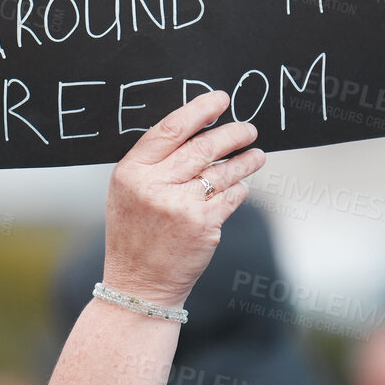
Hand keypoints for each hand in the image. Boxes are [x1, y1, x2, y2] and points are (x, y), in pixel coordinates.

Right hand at [102, 89, 263, 308]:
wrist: (139, 284)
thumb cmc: (135, 235)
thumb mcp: (128, 192)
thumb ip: (153, 162)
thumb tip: (196, 129)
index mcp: (131, 171)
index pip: (170, 129)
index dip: (199, 110)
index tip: (219, 100)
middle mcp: (154, 185)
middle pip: (203, 146)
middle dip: (232, 134)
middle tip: (248, 129)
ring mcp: (180, 206)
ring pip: (223, 171)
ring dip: (245, 160)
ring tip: (257, 155)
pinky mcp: (203, 225)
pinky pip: (232, 196)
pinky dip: (240, 190)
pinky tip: (240, 187)